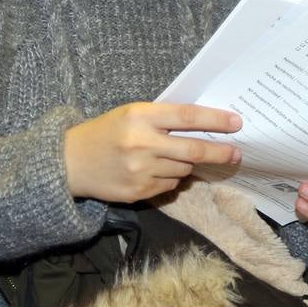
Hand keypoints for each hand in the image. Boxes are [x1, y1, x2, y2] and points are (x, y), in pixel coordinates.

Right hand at [63, 101, 241, 202]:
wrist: (70, 163)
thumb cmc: (106, 132)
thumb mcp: (131, 114)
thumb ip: (163, 118)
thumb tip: (204, 126)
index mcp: (140, 116)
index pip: (187, 117)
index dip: (215, 120)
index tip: (236, 123)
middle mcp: (142, 143)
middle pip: (193, 149)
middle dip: (219, 152)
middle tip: (236, 153)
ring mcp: (140, 171)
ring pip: (183, 169)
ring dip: (187, 164)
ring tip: (170, 157)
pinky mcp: (138, 192)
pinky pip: (170, 185)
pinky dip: (172, 178)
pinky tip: (156, 170)